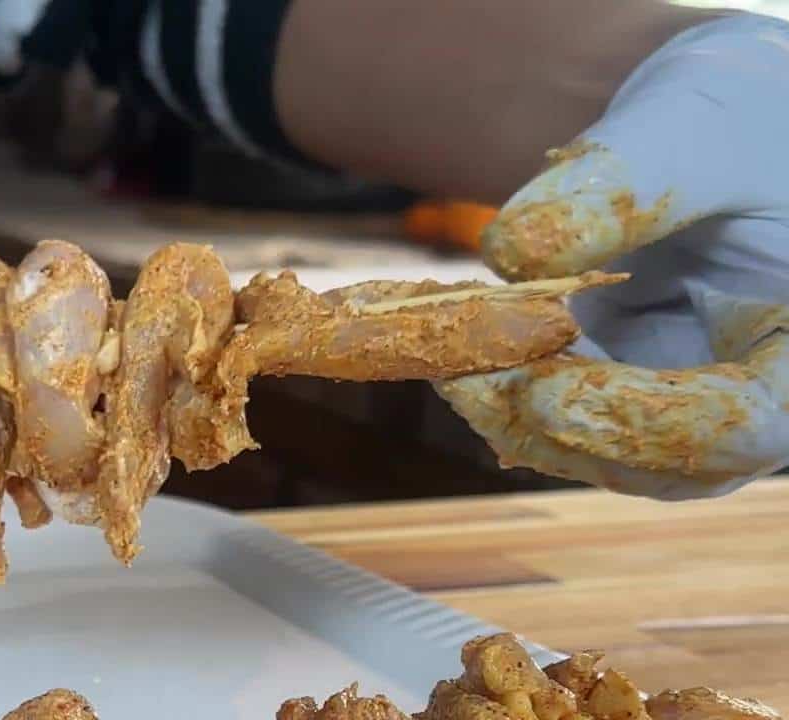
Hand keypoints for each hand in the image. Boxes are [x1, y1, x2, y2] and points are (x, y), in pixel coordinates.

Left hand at [435, 13, 788, 499]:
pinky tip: (461, 345)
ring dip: (517, 416)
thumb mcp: (692, 127)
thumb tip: (511, 253)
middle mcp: (759, 385)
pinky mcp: (631, 378)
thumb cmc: (745, 112)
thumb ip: (616, 188)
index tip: (541, 394)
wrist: (726, 119)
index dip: (640, 422)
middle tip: (461, 381)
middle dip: (554, 428)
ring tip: (447, 362)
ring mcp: (691, 391)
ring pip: (605, 448)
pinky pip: (568, 409)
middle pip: (663, 460)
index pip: (743, 423)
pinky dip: (509, 386)